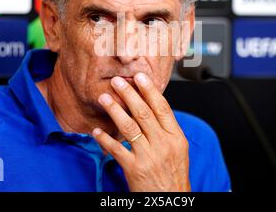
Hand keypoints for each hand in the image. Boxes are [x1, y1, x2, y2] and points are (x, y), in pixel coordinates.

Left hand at [92, 73, 190, 191]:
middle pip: (144, 113)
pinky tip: (96, 131)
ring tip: (104, 98)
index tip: (140, 76)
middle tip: (117, 81)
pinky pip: (117, 149)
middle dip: (129, 94)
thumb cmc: (173, 174)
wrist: (171, 200)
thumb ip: (166, 129)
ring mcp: (148, 156)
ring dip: (115, 110)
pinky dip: (105, 139)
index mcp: (175, 137)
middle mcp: (163, 144)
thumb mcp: (178, 149)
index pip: (162, 107)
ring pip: (129, 127)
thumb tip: (151, 107)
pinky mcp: (134, 169)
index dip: (150, 90)